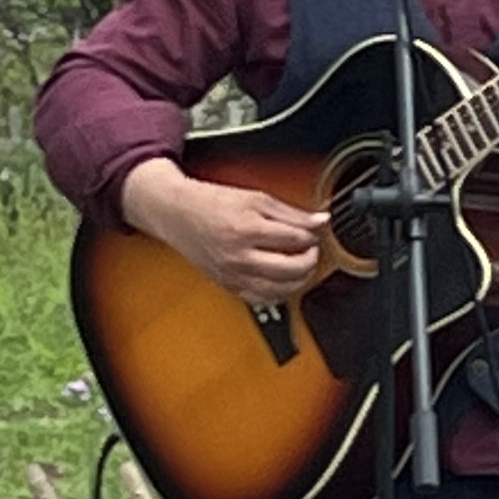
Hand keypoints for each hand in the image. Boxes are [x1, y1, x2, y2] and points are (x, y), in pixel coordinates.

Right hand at [123, 158, 327, 305]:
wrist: (177, 213)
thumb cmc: (212, 203)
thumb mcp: (256, 198)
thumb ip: (292, 212)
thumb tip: (321, 221)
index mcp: (247, 229)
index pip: (295, 239)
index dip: (312, 236)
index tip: (314, 232)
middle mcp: (239, 256)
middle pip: (290, 268)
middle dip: (310, 260)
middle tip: (312, 251)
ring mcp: (232, 274)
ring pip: (278, 290)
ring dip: (299, 281)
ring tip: (302, 267)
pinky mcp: (228, 285)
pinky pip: (261, 300)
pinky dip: (278, 294)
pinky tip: (284, 283)